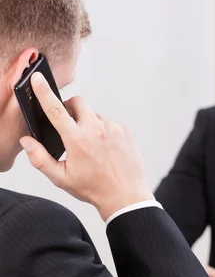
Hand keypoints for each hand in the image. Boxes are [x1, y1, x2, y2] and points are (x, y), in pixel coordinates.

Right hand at [19, 72, 153, 220]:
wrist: (126, 197)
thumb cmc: (93, 189)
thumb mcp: (62, 178)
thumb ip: (40, 159)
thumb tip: (27, 141)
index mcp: (77, 140)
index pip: (56, 110)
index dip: (44, 92)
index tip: (37, 79)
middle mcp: (97, 130)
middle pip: (78, 102)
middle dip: (70, 108)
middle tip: (69, 125)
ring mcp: (113, 128)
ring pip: (94, 114)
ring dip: (88, 123)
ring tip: (91, 147)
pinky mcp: (125, 131)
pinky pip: (109, 123)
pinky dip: (103, 130)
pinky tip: (104, 149)